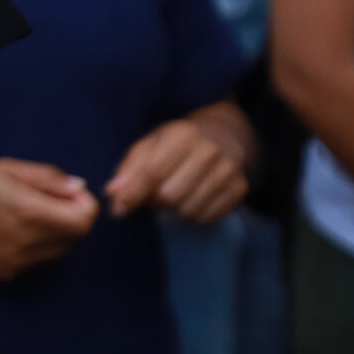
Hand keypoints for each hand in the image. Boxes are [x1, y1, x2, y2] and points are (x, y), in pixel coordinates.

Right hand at [0, 159, 100, 280]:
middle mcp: (29, 240)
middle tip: (49, 201)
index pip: (85, 219)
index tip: (70, 194)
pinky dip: (38, 246)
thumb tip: (79, 187)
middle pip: (77, 236)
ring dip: (57, 233)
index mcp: (30, 210)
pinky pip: (39, 260)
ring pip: (60, 250)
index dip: (85, 204)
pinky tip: (13, 232)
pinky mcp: (9, 272)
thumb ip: (47, 178)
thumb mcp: (7, 169)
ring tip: (28, 216)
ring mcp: (20, 261)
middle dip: (72, 217)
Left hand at [106, 116, 248, 225]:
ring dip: (173, 211)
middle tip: (152, 196)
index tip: (118, 209)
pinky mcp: (240, 188)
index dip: (132, 194)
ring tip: (173, 195)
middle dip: (154, 202)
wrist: (221, 136)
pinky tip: (192, 199)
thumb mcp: (149, 146)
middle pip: (170, 196)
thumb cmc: (175, 144)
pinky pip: (208, 217)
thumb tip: (112, 193)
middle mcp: (209, 151)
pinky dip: (194, 215)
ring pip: (189, 210)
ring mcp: (228, 170)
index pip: (153, 173)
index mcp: (182, 135)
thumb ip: (129, 169)